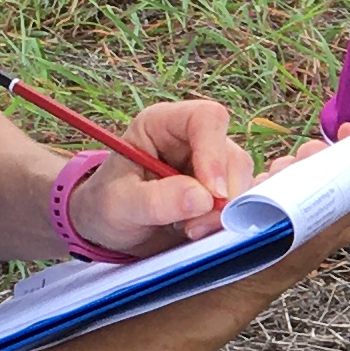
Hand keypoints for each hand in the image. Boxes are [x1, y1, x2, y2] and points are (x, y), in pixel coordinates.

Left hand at [66, 98, 252, 254]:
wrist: (108, 231)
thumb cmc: (105, 207)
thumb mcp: (120, 205)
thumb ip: (156, 200)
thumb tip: (202, 198)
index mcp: (162, 124)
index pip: (206, 119)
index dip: (214, 153)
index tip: (211, 193)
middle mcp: (192, 140)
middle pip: (231, 155)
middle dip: (221, 196)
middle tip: (194, 227)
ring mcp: (210, 166)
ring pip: (242, 181)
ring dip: (224, 213)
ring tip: (189, 231)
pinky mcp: (220, 191)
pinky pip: (244, 201)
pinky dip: (232, 220)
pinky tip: (205, 231)